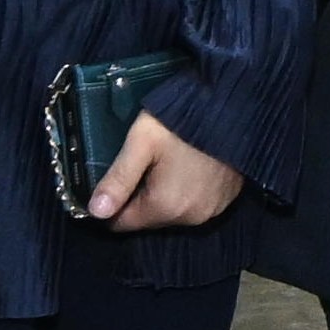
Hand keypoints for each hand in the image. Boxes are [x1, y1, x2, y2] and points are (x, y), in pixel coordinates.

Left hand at [82, 107, 245, 233]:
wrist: (235, 106)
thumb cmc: (182, 121)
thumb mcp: (142, 143)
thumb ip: (118, 179)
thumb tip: (94, 211)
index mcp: (165, 207)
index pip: (121, 223)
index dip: (111, 203)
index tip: (114, 177)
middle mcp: (190, 218)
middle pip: (148, 219)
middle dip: (138, 197)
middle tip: (143, 163)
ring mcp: (212, 210)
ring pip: (172, 212)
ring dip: (163, 195)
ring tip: (166, 162)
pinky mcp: (227, 199)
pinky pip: (195, 204)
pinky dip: (186, 191)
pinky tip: (187, 166)